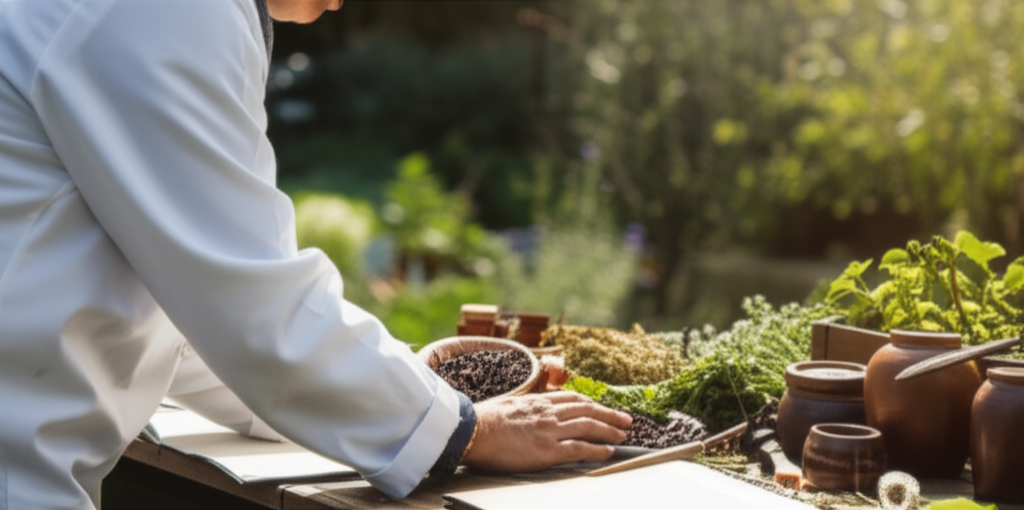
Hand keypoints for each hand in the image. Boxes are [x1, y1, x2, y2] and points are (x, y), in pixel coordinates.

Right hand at [461, 391, 631, 471]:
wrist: (472, 430)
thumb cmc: (481, 420)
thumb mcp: (505, 404)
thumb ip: (520, 406)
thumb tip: (521, 410)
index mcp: (536, 401)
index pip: (571, 399)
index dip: (590, 403)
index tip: (600, 407)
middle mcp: (547, 413)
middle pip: (586, 410)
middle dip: (608, 414)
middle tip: (625, 419)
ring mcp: (550, 431)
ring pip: (588, 426)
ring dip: (609, 429)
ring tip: (623, 434)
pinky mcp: (547, 450)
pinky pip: (579, 449)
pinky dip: (597, 450)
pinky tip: (608, 452)